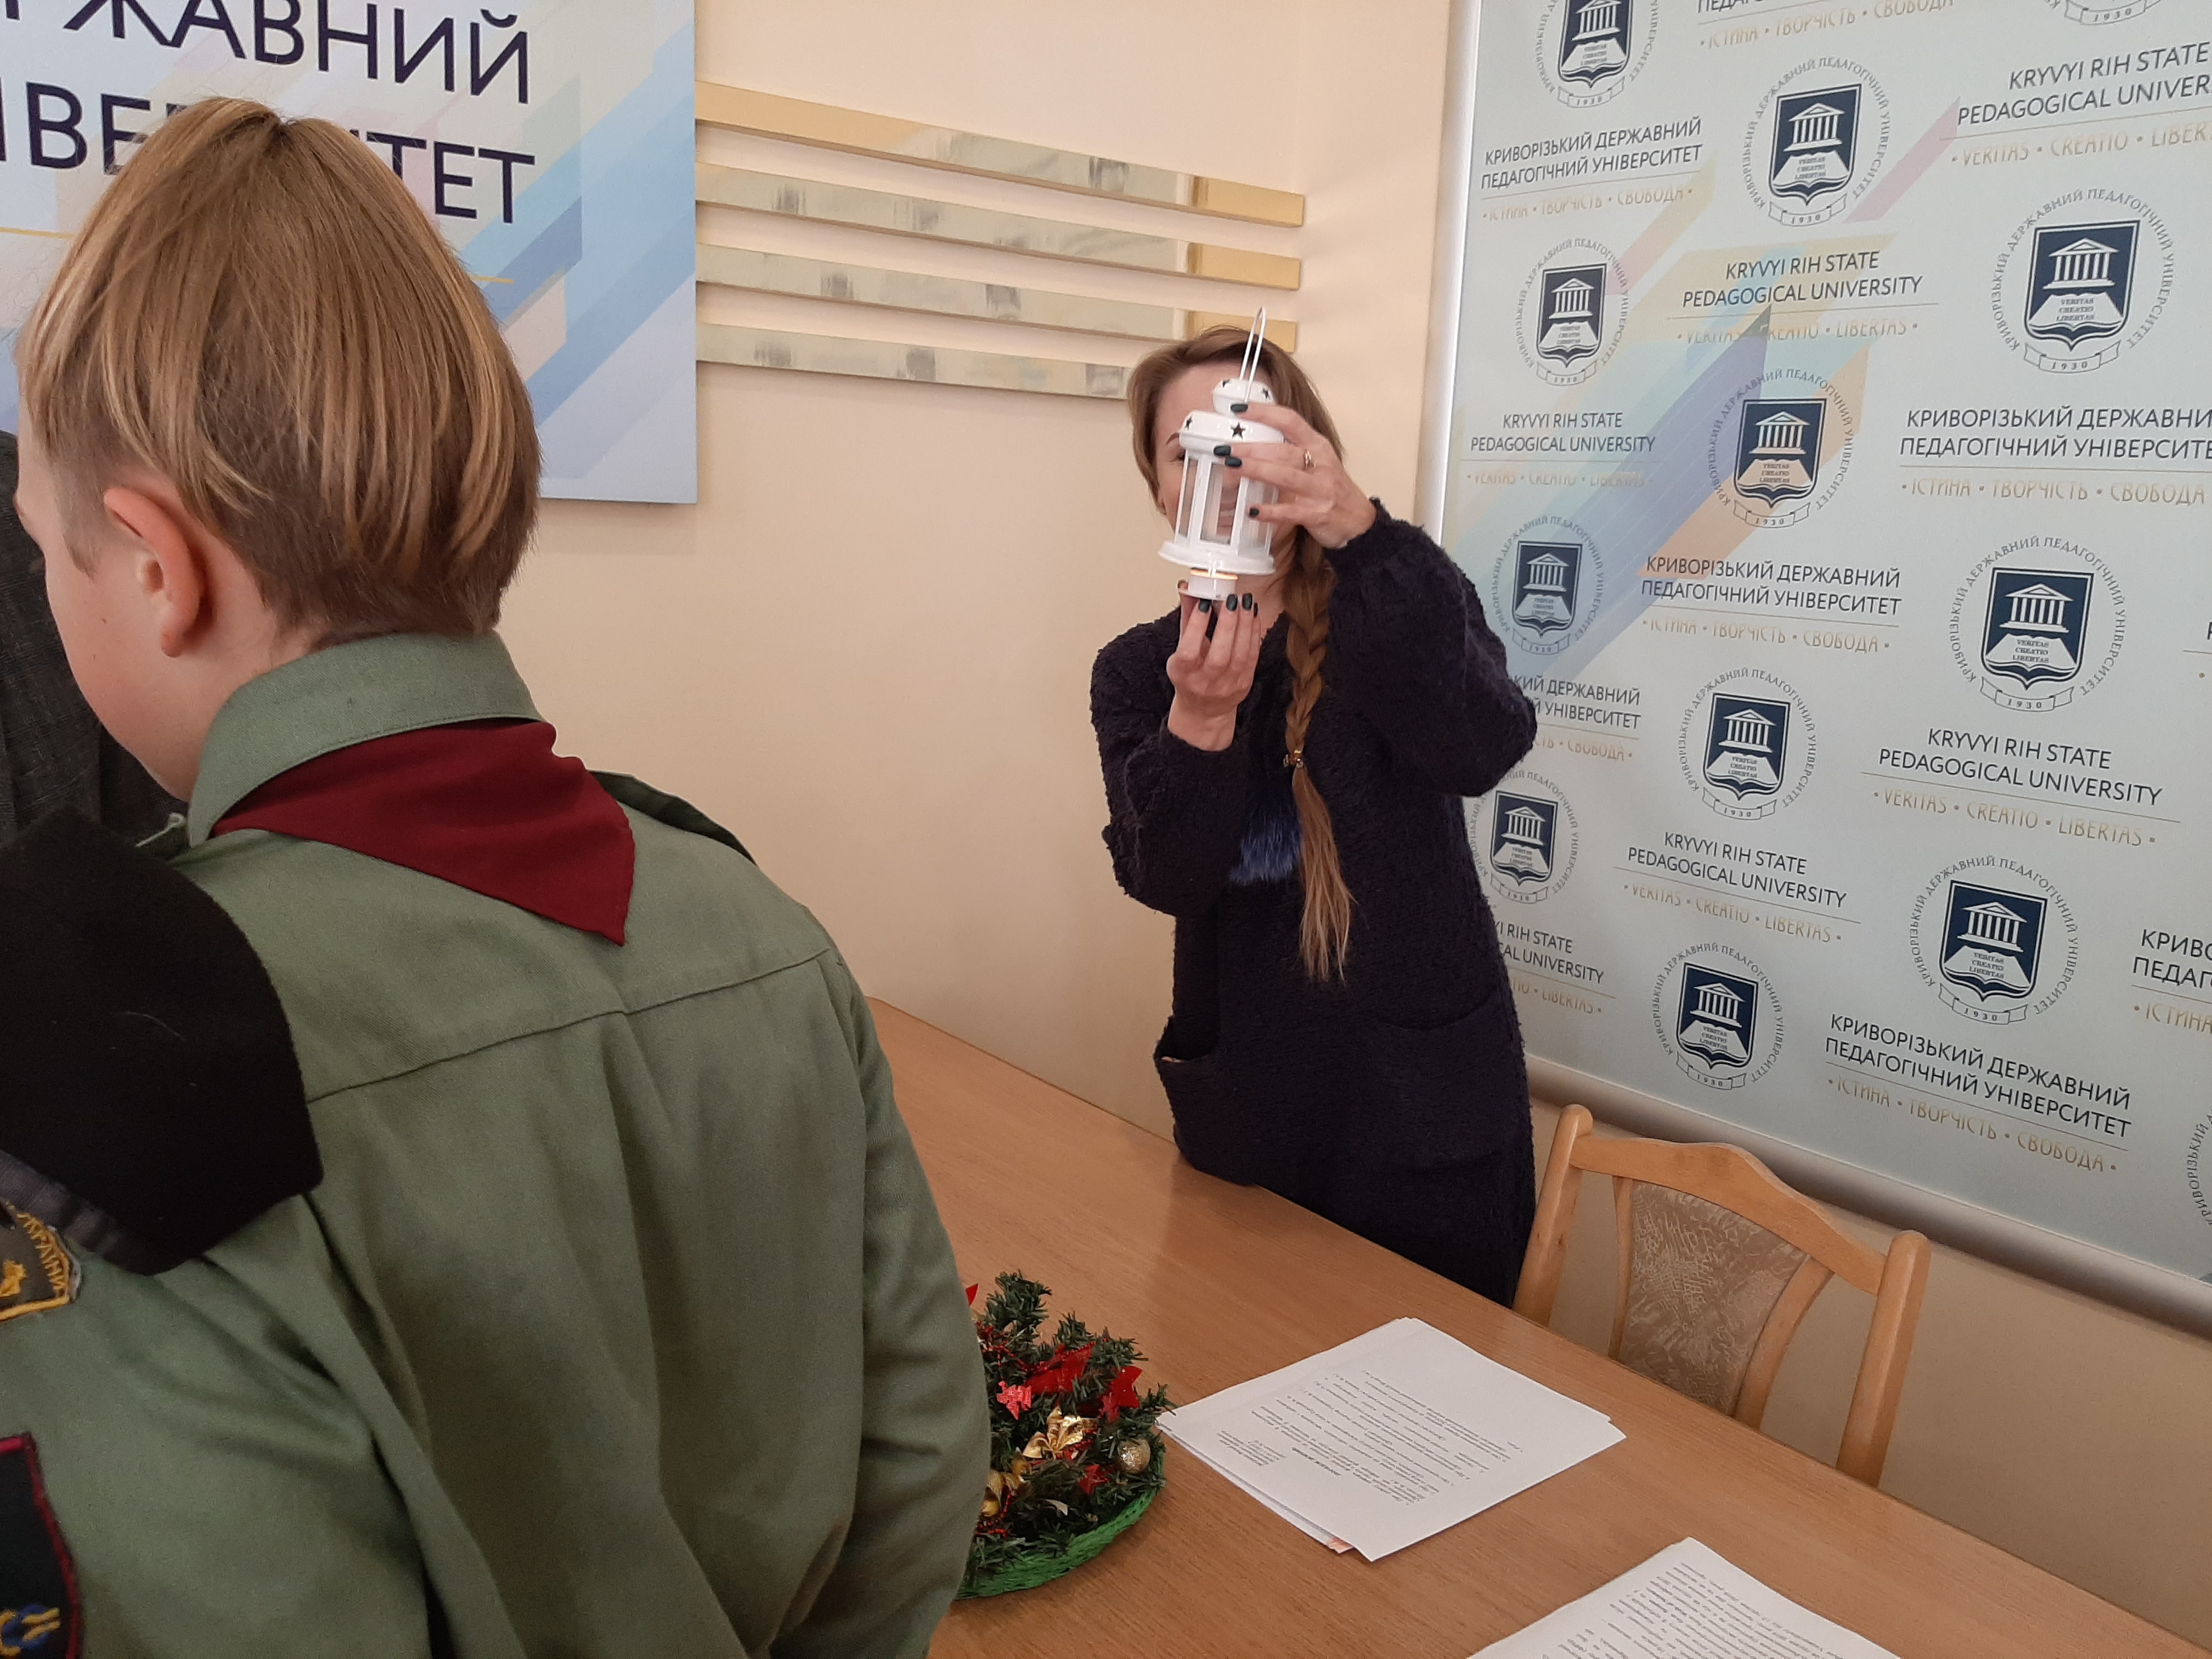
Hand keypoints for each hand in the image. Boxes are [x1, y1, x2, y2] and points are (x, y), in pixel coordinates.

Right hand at [1165, 588, 1263, 751]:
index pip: (1189, 650)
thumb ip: (1187, 617)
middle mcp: (1204, 683)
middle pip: (1219, 655)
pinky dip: (1253, 633)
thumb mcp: (1182, 647)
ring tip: (1244, 602)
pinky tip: (1252, 616)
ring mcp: (1226, 686)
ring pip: (1240, 655)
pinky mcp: (1244, 684)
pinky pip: (1252, 656)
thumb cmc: (1190, 674)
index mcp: (1183, 673)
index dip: (1197, 626)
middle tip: (1231, 599)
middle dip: (1227, 624)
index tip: (1205, 603)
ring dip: (1244, 625)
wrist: (1204, 708)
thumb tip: (1188, 588)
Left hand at [1225, 405, 1376, 550]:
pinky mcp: (1317, 514)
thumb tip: (1251, 443)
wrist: (1359, 521)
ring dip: (1258, 471)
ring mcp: (1319, 489)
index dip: (1264, 413)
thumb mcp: (1318, 461)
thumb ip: (1291, 451)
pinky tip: (1252, 510)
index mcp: (1319, 446)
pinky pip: (1290, 511)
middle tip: (1226, 448)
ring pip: (1286, 476)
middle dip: (1252, 448)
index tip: (1240, 409)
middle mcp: (1320, 464)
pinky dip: (1270, 511)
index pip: (1290, 420)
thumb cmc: (1332, 489)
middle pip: (1284, 450)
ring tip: (1233, 468)